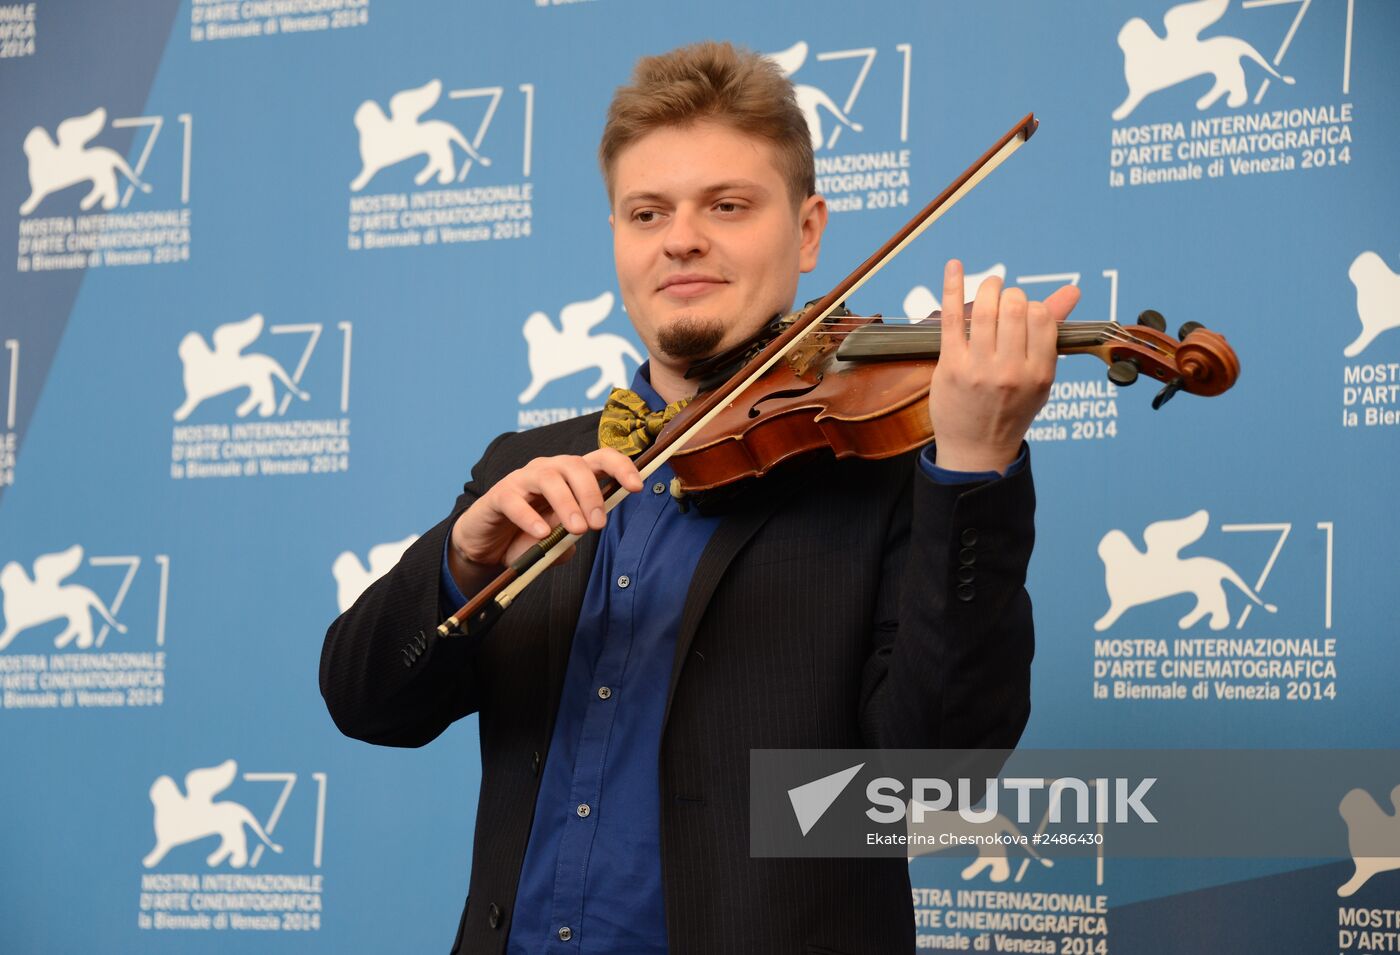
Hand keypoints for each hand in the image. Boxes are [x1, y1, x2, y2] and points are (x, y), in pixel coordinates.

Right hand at [448, 449, 642, 595]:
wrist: (487, 544)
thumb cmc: (529, 535)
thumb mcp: (559, 539)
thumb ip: (574, 534)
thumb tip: (586, 527)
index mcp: (570, 476)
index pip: (600, 459)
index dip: (621, 467)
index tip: (638, 486)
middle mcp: (548, 469)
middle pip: (576, 465)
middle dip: (592, 493)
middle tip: (598, 524)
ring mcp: (522, 479)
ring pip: (549, 478)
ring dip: (567, 504)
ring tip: (577, 530)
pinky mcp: (499, 495)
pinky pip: (516, 500)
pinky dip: (530, 517)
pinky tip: (541, 534)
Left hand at [928, 259, 1079, 472]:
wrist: (977, 450)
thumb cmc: (1011, 409)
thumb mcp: (1040, 378)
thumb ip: (1053, 332)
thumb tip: (1073, 290)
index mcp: (1039, 373)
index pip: (1041, 317)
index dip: (1033, 307)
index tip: (1023, 314)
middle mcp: (1011, 371)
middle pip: (1015, 308)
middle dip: (1011, 296)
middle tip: (1004, 301)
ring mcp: (979, 369)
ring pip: (986, 310)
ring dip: (987, 288)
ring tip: (989, 287)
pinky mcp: (950, 367)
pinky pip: (951, 318)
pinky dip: (952, 286)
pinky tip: (954, 266)